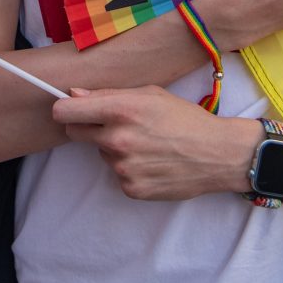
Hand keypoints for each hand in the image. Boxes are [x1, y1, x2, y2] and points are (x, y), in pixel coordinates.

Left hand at [53, 86, 254, 202]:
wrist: (218, 154)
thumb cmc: (186, 119)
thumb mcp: (150, 94)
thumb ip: (108, 95)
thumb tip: (73, 95)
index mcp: (121, 110)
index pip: (65, 112)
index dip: (64, 110)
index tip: (68, 110)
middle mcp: (117, 139)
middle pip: (75, 134)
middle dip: (88, 128)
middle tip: (116, 126)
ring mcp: (123, 167)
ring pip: (101, 154)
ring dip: (115, 149)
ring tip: (147, 145)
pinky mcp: (131, 188)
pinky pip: (118, 174)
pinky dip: (130, 169)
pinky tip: (153, 162)